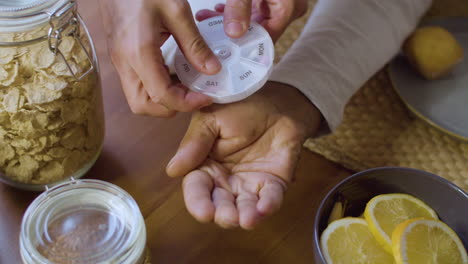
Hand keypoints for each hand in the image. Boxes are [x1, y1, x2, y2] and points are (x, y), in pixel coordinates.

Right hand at [99, 0, 221, 116]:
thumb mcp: (176, 11)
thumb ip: (194, 44)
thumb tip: (211, 70)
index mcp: (138, 52)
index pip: (162, 96)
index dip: (187, 103)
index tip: (206, 95)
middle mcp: (125, 62)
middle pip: (143, 106)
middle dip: (171, 107)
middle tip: (194, 94)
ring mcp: (120, 61)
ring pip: (138, 98)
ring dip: (163, 99)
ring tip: (187, 84)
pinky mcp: (122, 57)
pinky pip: (138, 84)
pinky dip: (157, 88)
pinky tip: (175, 73)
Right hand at [166, 82, 321, 228]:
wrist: (275, 98)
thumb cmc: (240, 106)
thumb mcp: (211, 119)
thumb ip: (194, 143)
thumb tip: (172, 170)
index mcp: (205, 166)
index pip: (197, 189)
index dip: (198, 202)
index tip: (204, 212)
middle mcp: (225, 181)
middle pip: (220, 205)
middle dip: (223, 214)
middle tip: (227, 216)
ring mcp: (250, 184)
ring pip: (245, 208)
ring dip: (245, 216)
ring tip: (247, 219)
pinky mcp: (274, 183)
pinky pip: (271, 198)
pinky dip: (269, 205)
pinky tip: (264, 209)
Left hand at [196, 0, 308, 40]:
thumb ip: (240, 6)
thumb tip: (235, 33)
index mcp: (287, 8)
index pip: (266, 39)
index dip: (244, 48)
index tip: (223, 52)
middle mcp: (288, 8)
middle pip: (259, 32)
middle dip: (232, 34)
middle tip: (210, 35)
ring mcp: (278, 4)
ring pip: (253, 22)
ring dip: (229, 22)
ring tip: (207, 19)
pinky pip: (252, 11)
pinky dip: (234, 11)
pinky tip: (216, 10)